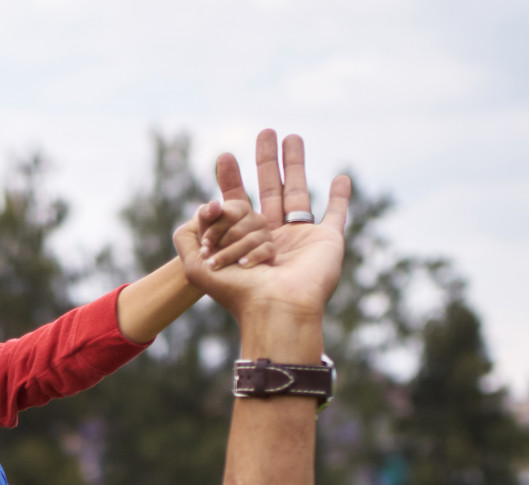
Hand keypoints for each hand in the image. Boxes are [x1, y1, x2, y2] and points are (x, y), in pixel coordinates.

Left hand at [174, 130, 349, 323]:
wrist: (276, 309)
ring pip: (299, 194)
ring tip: (293, 136)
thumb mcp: (197, 267)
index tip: (224, 157)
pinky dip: (342, 197)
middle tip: (265, 132)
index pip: (238, 204)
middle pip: (271, 190)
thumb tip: (191, 216)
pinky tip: (342, 177)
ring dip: (296, 165)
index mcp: (245, 242)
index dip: (231, 181)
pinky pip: (337, 215)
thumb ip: (186, 240)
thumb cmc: (237, 291)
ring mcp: (301, 238)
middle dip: (266, 162)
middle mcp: (273, 237)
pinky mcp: (327, 241)